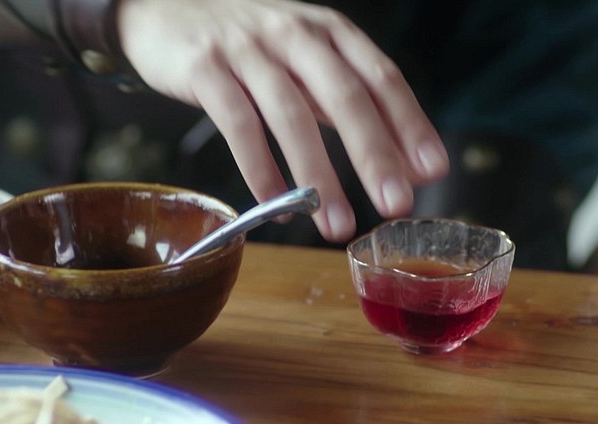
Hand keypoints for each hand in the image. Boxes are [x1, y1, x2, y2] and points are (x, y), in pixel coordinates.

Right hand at [116, 0, 448, 240]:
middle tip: (396, 205)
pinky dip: (260, 171)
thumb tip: (400, 165)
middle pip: (344, 97)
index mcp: (330, 32)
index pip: (381, 77)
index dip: (410, 124)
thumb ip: (348, 106)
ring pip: (291, 116)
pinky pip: (238, 126)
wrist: (164, 5)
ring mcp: (248, 50)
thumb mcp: (306, 61)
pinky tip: (277, 207)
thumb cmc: (251, 43)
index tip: (433, 170)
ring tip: (337, 226)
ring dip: (317, 177)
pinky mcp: (204, 69)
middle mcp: (295, 35)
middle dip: (373, 155)